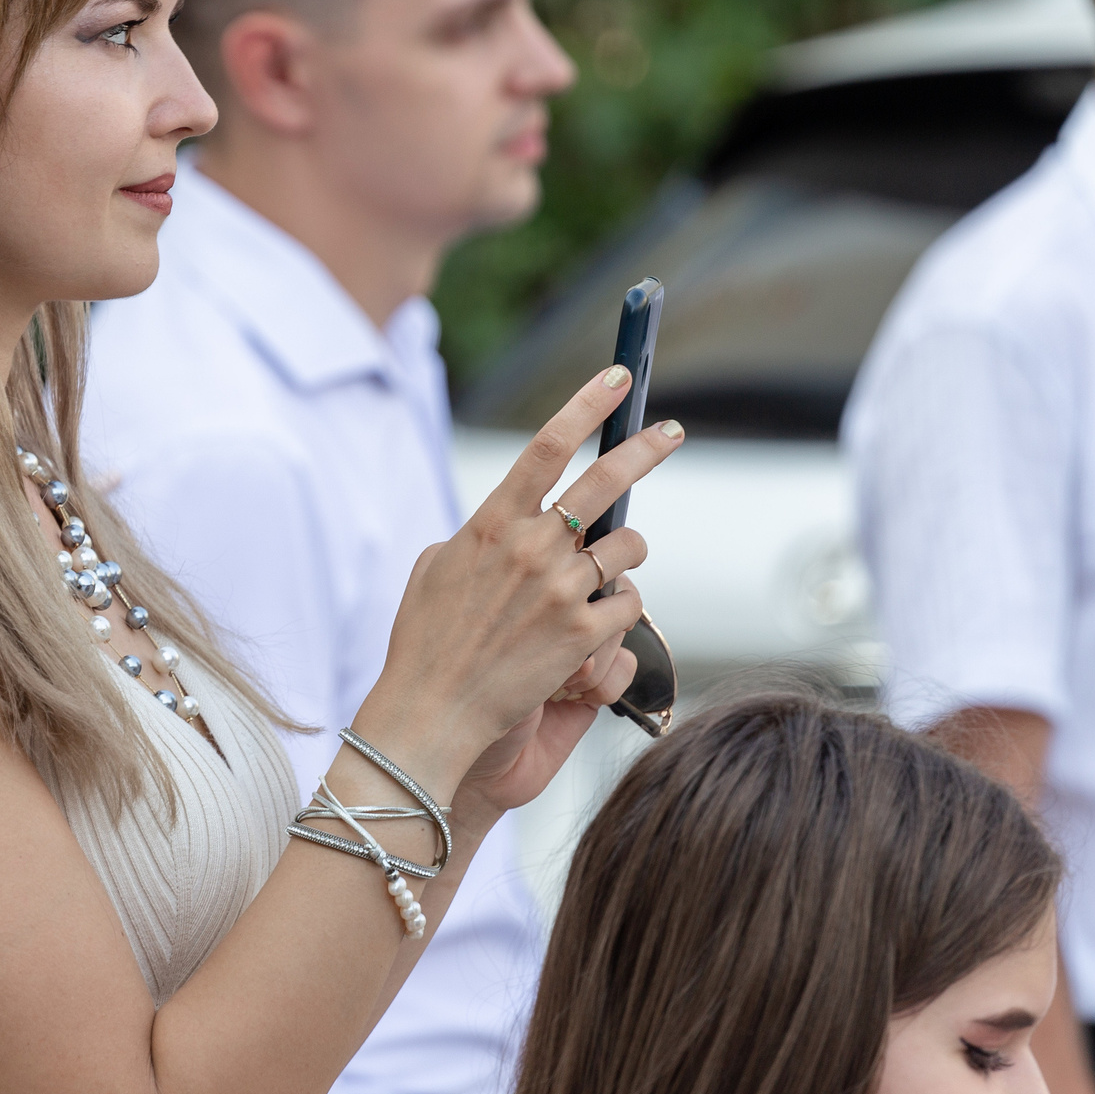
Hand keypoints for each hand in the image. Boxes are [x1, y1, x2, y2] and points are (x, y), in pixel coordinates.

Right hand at [354, 366, 680, 796]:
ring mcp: (560, 592)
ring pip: (628, 548)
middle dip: (646, 448)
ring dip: (626, 555)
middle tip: (670, 433)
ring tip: (610, 570)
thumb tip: (504, 523)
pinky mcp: (583, 637)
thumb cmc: (424, 644)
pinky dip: (620, 610)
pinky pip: (628, 604)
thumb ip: (475, 537)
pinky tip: (595, 625)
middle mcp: (530, 548)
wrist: (431, 714)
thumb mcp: (433, 571)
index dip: (587, 405)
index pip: (547, 446)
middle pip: (605, 479)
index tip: (618, 379)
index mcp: (490, 523)